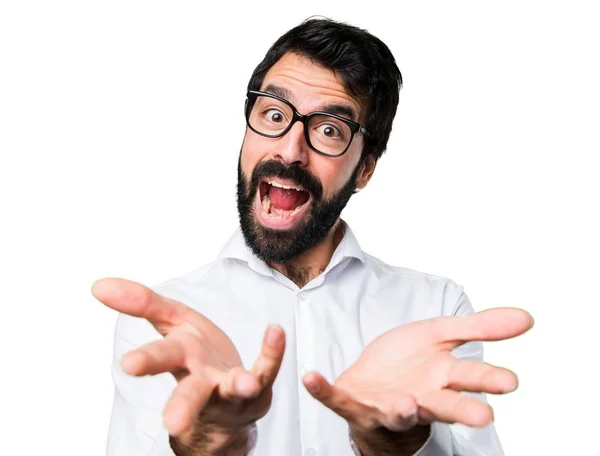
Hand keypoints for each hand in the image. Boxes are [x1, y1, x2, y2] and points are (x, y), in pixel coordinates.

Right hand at [93, 278, 285, 450]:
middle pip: (190, 391)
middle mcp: (202, 380)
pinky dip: (272, 353)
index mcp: (178, 358)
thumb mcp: (170, 323)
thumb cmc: (196, 357)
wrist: (226, 399)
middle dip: (181, 405)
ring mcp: (231, 388)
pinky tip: (276, 332)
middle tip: (172, 423)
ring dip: (238, 387)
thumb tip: (98, 285)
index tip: (128, 366)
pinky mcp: (257, 389)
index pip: (160, 356)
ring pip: (231, 391)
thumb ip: (141, 303)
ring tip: (244, 384)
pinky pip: (267, 369)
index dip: (146, 360)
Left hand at [302, 308, 532, 433]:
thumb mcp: (444, 336)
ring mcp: (385, 403)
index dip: (488, 380)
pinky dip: (324, 391)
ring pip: (398, 412)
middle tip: (483, 417)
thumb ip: (482, 327)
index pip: (470, 379)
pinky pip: (336, 400)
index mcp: (441, 379)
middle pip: (443, 405)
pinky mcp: (353, 402)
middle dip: (462, 410)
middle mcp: (419, 397)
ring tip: (407, 404)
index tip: (511, 382)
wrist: (375, 381)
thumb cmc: (412, 362)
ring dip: (402, 410)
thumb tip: (528, 318)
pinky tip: (311, 378)